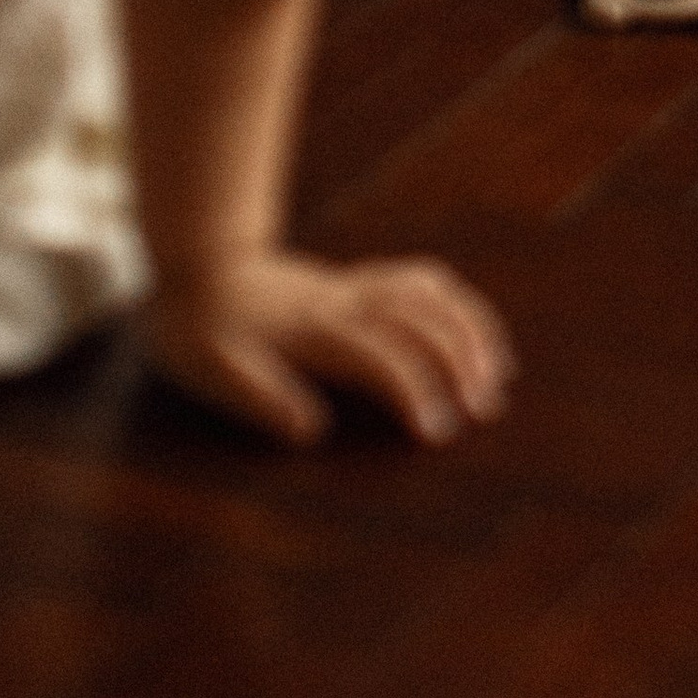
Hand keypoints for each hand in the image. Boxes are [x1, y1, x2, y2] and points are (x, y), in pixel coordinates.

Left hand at [144, 248, 513, 448]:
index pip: (381, 357)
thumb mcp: (210, 368)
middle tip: (486, 413)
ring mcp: (356, 287)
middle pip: (422, 321)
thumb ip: (258, 395)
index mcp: (313, 331)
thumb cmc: (199, 328)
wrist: (198, 263)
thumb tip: (312, 429)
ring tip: (499, 377)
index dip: (415, 392)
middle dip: (462, 362)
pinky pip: (424, 284)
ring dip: (470, 331)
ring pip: (431, 295)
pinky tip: (473, 334)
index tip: (439, 433)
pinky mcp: (360, 284)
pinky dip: (458, 307)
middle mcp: (345, 303)